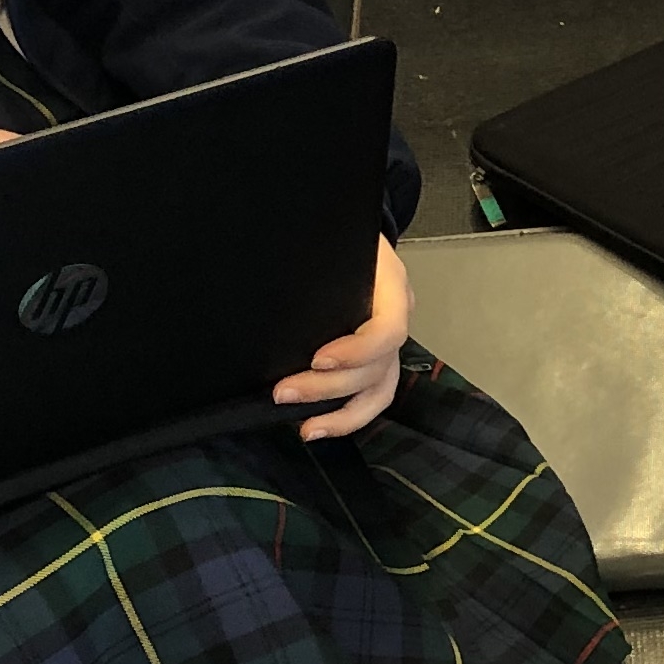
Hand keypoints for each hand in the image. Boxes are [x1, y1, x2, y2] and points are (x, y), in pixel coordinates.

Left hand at [281, 236, 412, 439]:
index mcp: (392, 286)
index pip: (388, 329)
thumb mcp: (334, 239)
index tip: (317, 359)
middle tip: (282, 392)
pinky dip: (346, 417)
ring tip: (305, 428)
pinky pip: (372, 396)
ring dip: (342, 414)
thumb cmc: (340, 236)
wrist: (356, 235)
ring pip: (379, 390)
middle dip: (328, 386)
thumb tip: (266, 279)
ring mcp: (389, 344)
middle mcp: (397, 318)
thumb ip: (314, 262)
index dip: (355, 351)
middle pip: (376, 367)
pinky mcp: (376, 360)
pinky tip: (315, 426)